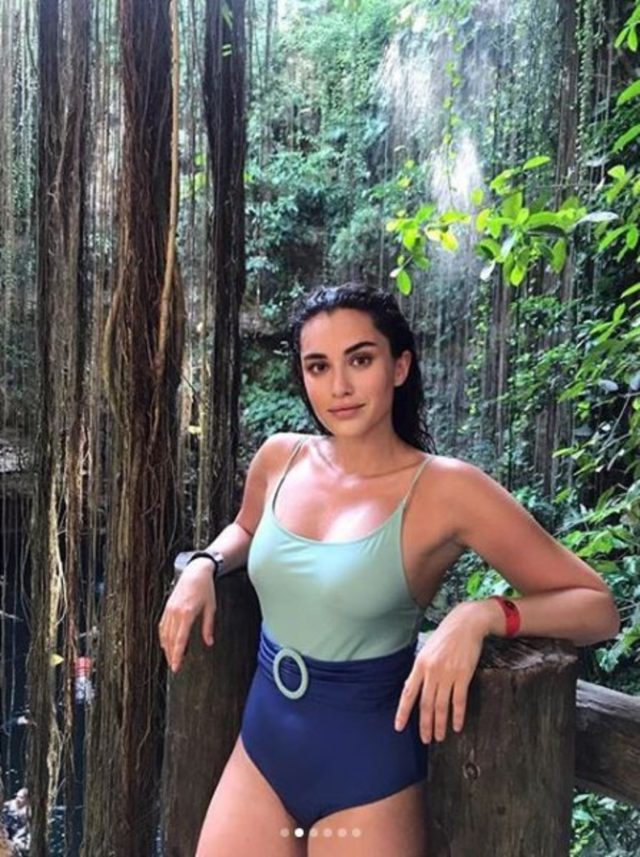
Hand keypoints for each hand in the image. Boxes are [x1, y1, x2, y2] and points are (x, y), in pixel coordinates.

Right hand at [158, 559, 216, 672]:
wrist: (195, 571)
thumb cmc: (205, 589)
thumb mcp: (211, 607)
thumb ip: (208, 626)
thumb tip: (209, 642)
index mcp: (187, 614)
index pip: (180, 640)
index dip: (178, 655)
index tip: (176, 667)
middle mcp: (176, 613)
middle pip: (171, 640)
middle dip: (172, 655)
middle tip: (174, 668)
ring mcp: (169, 610)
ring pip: (165, 634)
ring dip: (167, 648)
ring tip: (171, 658)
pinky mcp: (167, 607)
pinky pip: (163, 625)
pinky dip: (163, 637)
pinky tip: (166, 644)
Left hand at [394, 603, 487, 741]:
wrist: (466, 623)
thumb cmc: (446, 636)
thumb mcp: (427, 650)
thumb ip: (421, 669)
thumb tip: (415, 689)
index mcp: (420, 665)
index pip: (408, 693)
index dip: (403, 712)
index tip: (399, 727)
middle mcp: (431, 671)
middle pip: (425, 704)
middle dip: (424, 725)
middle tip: (426, 739)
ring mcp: (447, 674)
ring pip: (441, 706)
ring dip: (440, 724)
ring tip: (439, 737)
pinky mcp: (463, 675)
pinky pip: (459, 701)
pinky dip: (457, 715)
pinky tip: (457, 726)